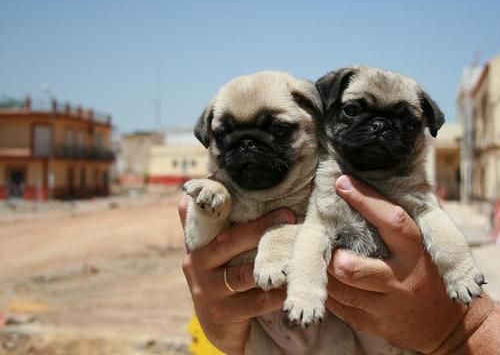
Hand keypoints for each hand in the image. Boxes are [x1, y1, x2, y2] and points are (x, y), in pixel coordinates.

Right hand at [179, 195, 294, 354]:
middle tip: (289, 214)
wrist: (219, 324)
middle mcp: (197, 264)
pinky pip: (255, 303)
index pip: (201, 216)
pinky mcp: (223, 315)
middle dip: (259, 228)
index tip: (237, 181)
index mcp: (198, 243)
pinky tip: (292, 286)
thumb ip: (217, 224)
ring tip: (295, 254)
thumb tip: (210, 186)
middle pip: (228, 242)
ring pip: (242, 275)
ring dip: (270, 264)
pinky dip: (276, 295)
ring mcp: (208, 291)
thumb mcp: (216, 251)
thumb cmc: (224, 276)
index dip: (216, 198)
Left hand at [326, 176, 499, 353]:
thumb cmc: (432, 272)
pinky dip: (330, 291)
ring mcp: (386, 306)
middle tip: (325, 242)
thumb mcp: (429, 244)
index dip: (364, 200)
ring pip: (340, 289)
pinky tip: (331, 280)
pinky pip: (339, 307)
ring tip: (325, 259)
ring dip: (326, 272)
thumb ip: (407, 218)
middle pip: (352, 266)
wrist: (451, 326)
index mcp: (416, 251)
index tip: (342, 182)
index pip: (390, 220)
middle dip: (331, 254)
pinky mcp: (374, 325)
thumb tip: (383, 179)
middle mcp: (400, 278)